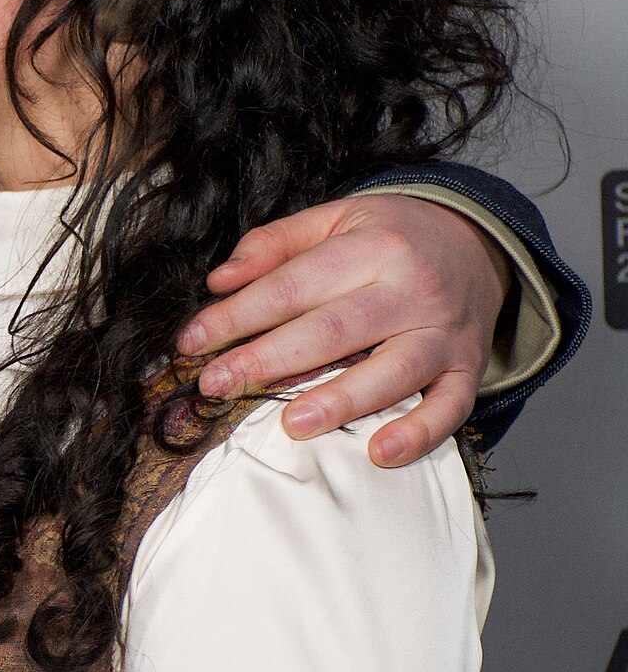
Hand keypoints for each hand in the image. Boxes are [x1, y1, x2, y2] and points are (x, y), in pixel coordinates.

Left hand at [175, 193, 509, 468]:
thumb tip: (221, 279)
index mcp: (373, 247)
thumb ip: (276, 243)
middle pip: (333, 330)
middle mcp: (411, 289)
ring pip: (392, 370)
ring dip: (341, 400)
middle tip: (217, 385)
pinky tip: (380, 453)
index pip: (293, 285)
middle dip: (268, 360)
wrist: (479, 246)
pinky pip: (449, 407)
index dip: (238, 315)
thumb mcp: (338, 218)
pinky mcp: (467, 369)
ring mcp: (442, 333)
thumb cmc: (393, 237)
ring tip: (292, 424)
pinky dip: (419, 434)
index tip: (192, 341)